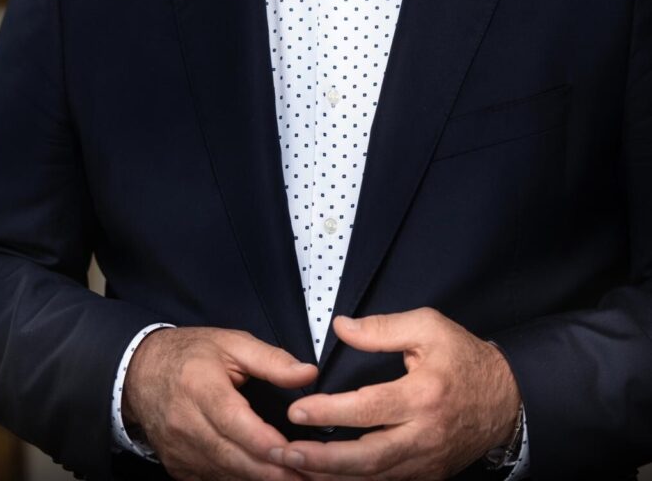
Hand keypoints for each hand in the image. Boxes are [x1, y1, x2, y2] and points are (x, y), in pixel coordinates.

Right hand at [122, 325, 317, 480]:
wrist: (141, 372)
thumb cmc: (191, 354)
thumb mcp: (233, 343)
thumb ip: (272, 360)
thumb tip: (308, 374)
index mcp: (200, 387)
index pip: (235, 422)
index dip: (265, 442)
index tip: (294, 453)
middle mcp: (186, 422)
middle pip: (231, 456)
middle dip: (271, 471)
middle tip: (306, 476)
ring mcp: (179, 448)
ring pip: (224, 473)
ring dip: (259, 479)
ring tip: (293, 479)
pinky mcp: (177, 465)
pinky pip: (212, 478)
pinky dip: (238, 479)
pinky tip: (262, 477)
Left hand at [270, 308, 519, 480]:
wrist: (507, 399)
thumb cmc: (464, 358)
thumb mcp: (428, 327)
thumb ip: (381, 328)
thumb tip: (340, 327)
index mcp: (423, 395)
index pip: (367, 409)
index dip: (328, 413)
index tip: (296, 411)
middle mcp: (424, 435)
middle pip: (367, 458)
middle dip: (322, 460)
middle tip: (285, 453)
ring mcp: (427, 461)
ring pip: (374, 478)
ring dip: (333, 477)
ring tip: (295, 470)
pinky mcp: (428, 475)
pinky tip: (329, 478)